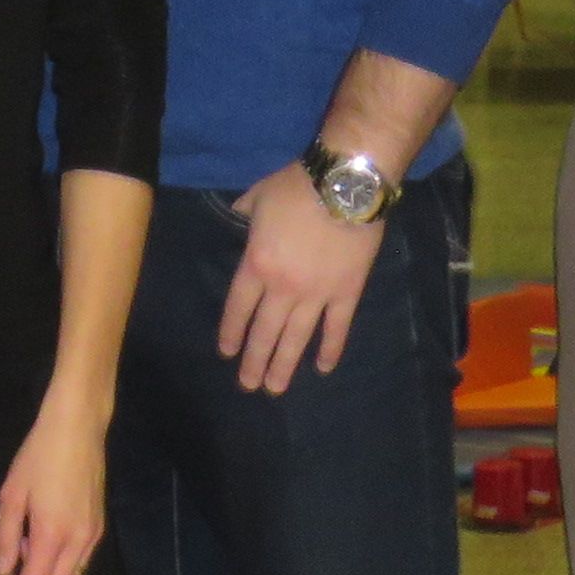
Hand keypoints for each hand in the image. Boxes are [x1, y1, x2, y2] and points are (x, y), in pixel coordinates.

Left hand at [0, 399, 108, 574]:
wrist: (78, 428)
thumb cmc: (38, 456)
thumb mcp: (11, 494)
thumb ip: (5, 537)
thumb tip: (3, 572)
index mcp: (51, 534)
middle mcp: (78, 542)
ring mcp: (93, 536)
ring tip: (22, 554)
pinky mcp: (100, 528)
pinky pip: (79, 564)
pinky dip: (58, 567)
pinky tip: (41, 543)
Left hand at [217, 164, 384, 394]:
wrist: (346, 185)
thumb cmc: (297, 187)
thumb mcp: (257, 196)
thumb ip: (244, 213)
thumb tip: (237, 217)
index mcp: (256, 265)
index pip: (238, 309)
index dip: (231, 333)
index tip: (227, 353)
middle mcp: (282, 288)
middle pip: (264, 333)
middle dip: (254, 362)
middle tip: (249, 386)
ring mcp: (316, 294)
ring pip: (296, 339)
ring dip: (284, 366)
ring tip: (275, 389)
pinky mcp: (347, 292)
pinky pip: (337, 328)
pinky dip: (330, 349)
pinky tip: (322, 368)